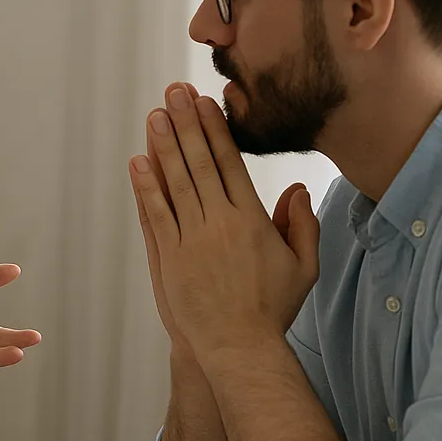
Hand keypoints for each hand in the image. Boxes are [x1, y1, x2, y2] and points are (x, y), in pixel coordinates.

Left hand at [130, 84, 319, 359]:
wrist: (239, 347)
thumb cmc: (272, 308)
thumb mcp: (303, 267)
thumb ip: (302, 225)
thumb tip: (297, 188)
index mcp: (252, 220)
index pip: (231, 164)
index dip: (216, 130)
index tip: (206, 104)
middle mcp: (220, 223)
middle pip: (200, 164)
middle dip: (186, 125)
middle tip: (174, 93)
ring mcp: (192, 240)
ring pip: (176, 183)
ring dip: (163, 147)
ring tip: (154, 115)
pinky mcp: (170, 258)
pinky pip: (155, 215)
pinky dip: (146, 188)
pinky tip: (138, 162)